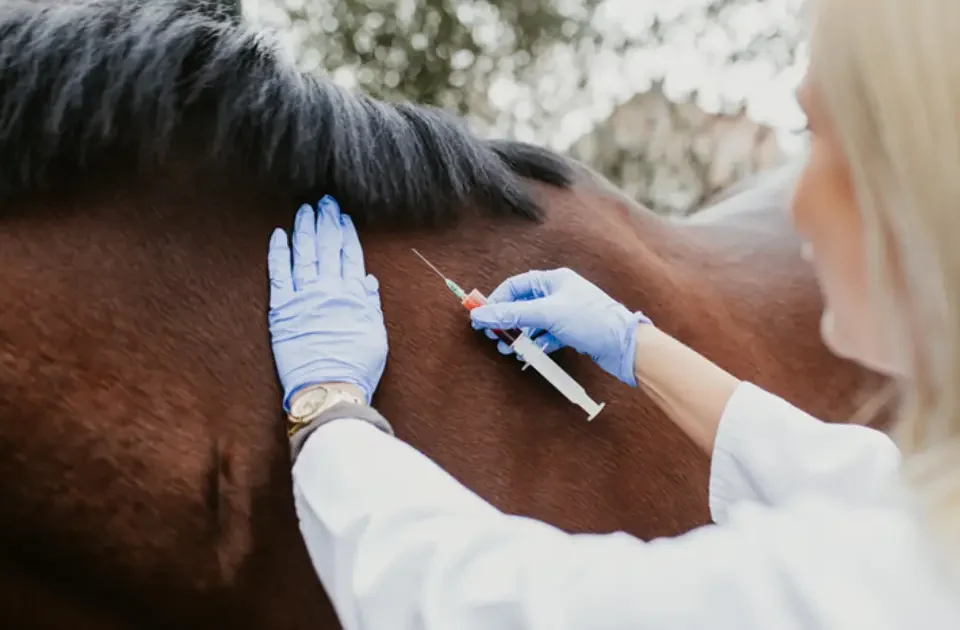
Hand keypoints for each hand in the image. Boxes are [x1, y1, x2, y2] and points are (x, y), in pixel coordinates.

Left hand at [268, 196, 386, 407]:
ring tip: (306, 210)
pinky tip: (279, 234)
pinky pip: (279, 274)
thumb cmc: (356, 367)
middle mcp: (329, 290)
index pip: (351, 256)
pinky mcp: (282, 309)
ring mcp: (304, 297)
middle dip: (327, 222)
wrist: (329, 387)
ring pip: (305, 254)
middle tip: (325, 202)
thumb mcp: (375, 335)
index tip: (344, 217)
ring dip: (306, 229)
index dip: (347, 233)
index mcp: (354, 296)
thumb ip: (370, 305)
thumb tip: (368, 282)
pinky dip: (279, 252)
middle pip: (328, 248)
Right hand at [469, 268, 649, 385]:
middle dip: (506, 322)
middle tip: (493, 338)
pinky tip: (531, 354)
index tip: (481, 318)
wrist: (625, 346)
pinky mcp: (571, 331)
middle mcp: (559, 293)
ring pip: (532, 323)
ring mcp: (565, 313)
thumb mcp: (548, 314)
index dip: (496, 301)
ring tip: (509, 350)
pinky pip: (545, 336)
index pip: (515, 286)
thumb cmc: (592, 321)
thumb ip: (513, 314)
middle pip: (521, 305)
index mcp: (554, 280)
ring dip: (519, 336)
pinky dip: (535, 344)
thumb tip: (482, 314)